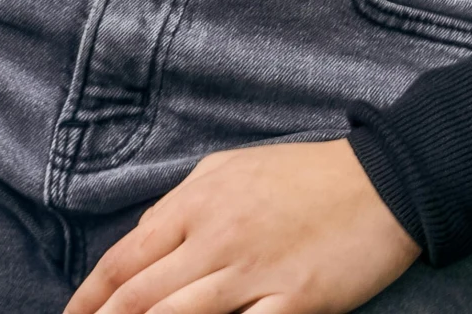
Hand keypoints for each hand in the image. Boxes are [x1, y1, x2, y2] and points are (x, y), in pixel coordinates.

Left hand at [63, 138, 417, 313]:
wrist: (381, 182)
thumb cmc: (301, 176)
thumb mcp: (229, 170)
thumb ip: (181, 206)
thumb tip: (141, 245)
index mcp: (198, 201)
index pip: (126, 257)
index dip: (91, 296)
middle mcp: (218, 236)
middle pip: (142, 296)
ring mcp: (254, 273)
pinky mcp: (292, 303)